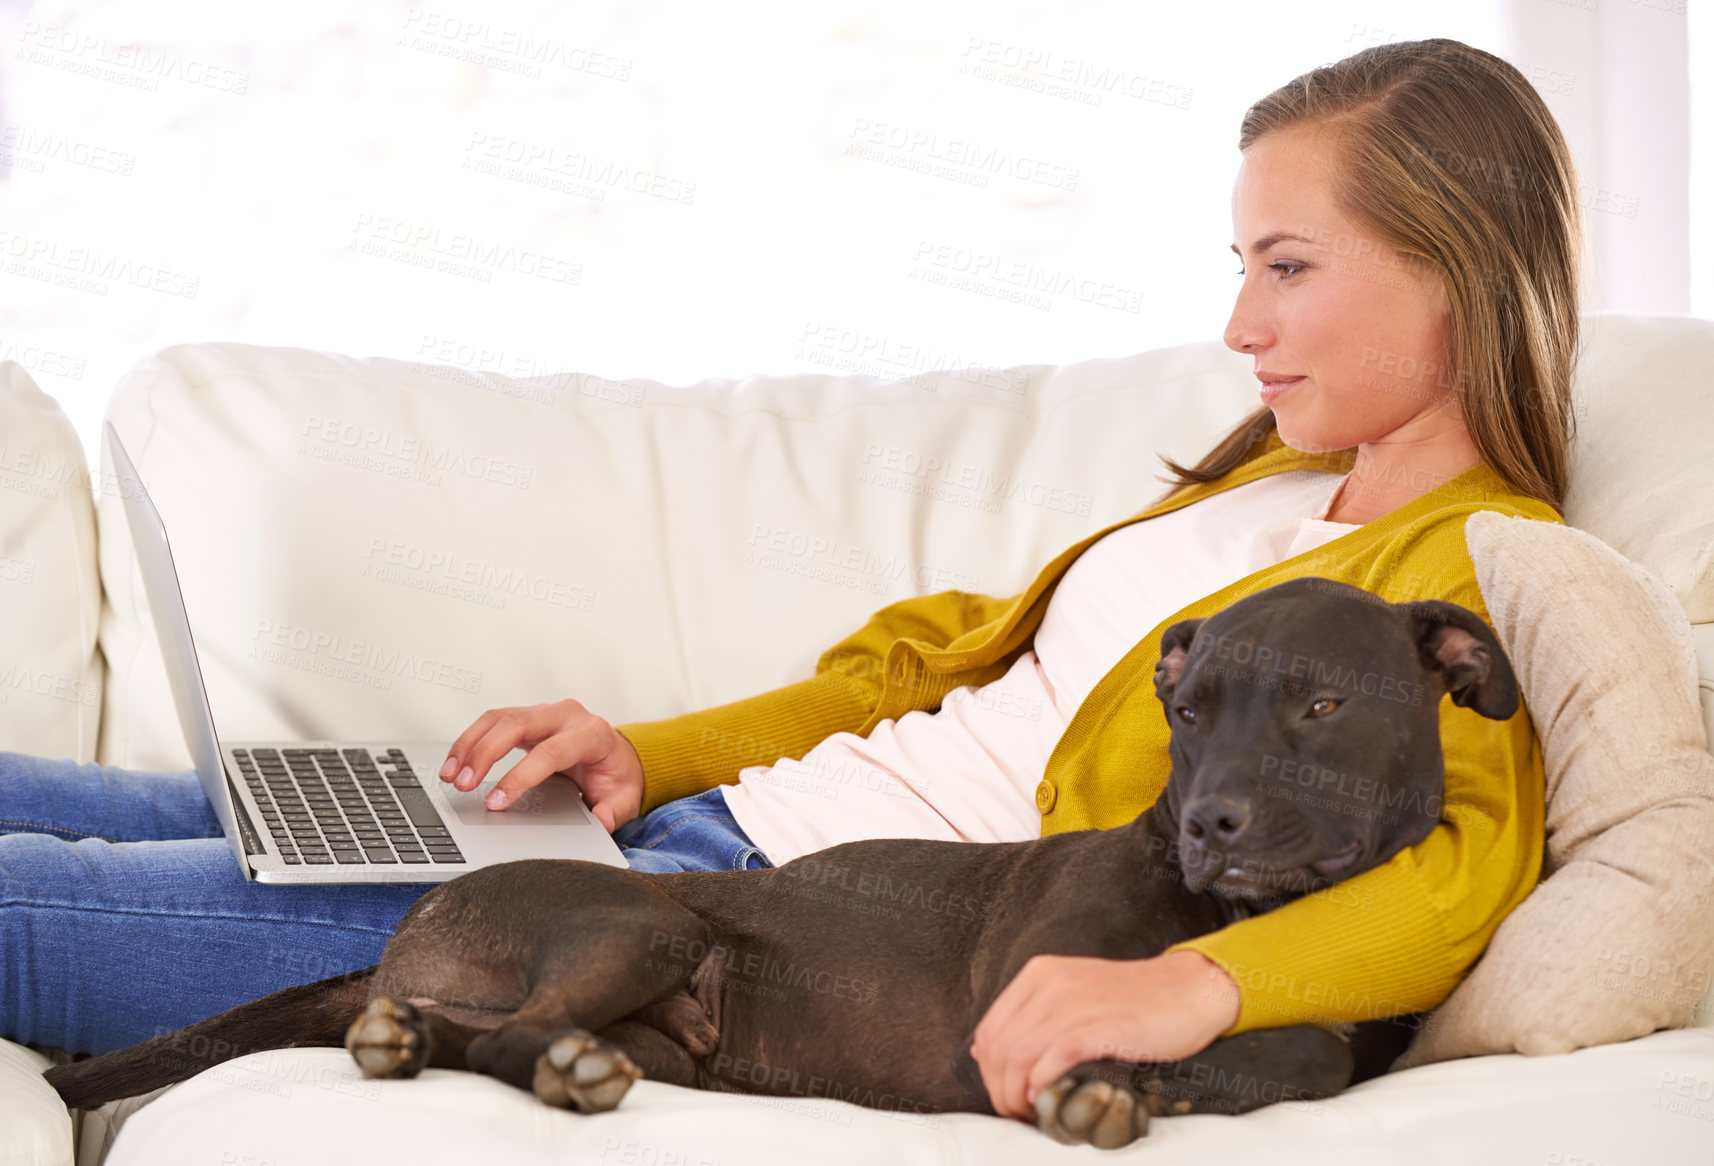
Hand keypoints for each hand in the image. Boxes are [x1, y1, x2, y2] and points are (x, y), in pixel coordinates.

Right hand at [439, 699, 643, 829]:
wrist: (617, 756)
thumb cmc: (617, 777)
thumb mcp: (624, 798)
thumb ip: (614, 811)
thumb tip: (599, 820)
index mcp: (592, 734)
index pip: (550, 752)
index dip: (520, 776)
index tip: (496, 802)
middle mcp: (567, 716)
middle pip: (518, 724)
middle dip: (485, 754)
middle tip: (463, 785)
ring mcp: (546, 713)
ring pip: (499, 717)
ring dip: (470, 745)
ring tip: (450, 775)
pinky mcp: (528, 718)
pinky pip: (493, 722)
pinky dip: (471, 741)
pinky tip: (456, 764)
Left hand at [969, 949, 1240, 1119]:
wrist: (1190, 989)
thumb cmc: (1135, 999)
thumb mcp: (1074, 994)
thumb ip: (1036, 1017)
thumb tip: (992, 1054)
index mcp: (1039, 975)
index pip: (988, 1031)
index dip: (989, 1073)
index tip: (1006, 1094)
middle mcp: (1051, 983)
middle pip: (999, 1048)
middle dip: (1000, 1091)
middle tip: (1018, 1113)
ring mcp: (1076, 1002)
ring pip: (1019, 1056)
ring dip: (1018, 1095)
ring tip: (1032, 1112)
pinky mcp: (1102, 1025)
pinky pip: (1053, 1059)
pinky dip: (1043, 1086)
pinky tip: (1050, 1098)